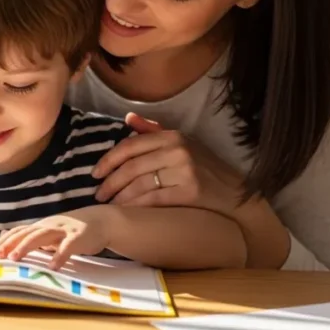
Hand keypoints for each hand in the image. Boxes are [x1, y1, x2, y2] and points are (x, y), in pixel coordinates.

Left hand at [0, 206, 112, 268]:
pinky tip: (53, 267)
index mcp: (42, 226)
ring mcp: (64, 230)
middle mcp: (50, 225)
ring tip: (15, 258)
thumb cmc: (71, 230)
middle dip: (11, 244)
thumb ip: (28, 234)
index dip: (6, 241)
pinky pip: (67, 246)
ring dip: (27, 246)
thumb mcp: (48, 231)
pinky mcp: (79, 237)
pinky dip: (59, 256)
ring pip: (42, 236)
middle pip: (27, 233)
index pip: (20, 231)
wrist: (101, 221)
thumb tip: (3, 235)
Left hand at [92, 113, 244, 215]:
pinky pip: (153, 199)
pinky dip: (136, 206)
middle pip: (132, 166)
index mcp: (172, 136)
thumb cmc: (204, 168)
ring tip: (109, 205)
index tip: (95, 173)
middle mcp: (177, 150)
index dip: (109, 160)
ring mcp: (185, 170)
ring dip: (120, 196)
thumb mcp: (182, 143)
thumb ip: (154, 130)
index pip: (130, 145)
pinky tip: (126, 212)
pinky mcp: (190, 191)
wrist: (235, 193)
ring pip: (140, 184)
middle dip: (110, 181)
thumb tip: (128, 117)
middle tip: (98, 193)